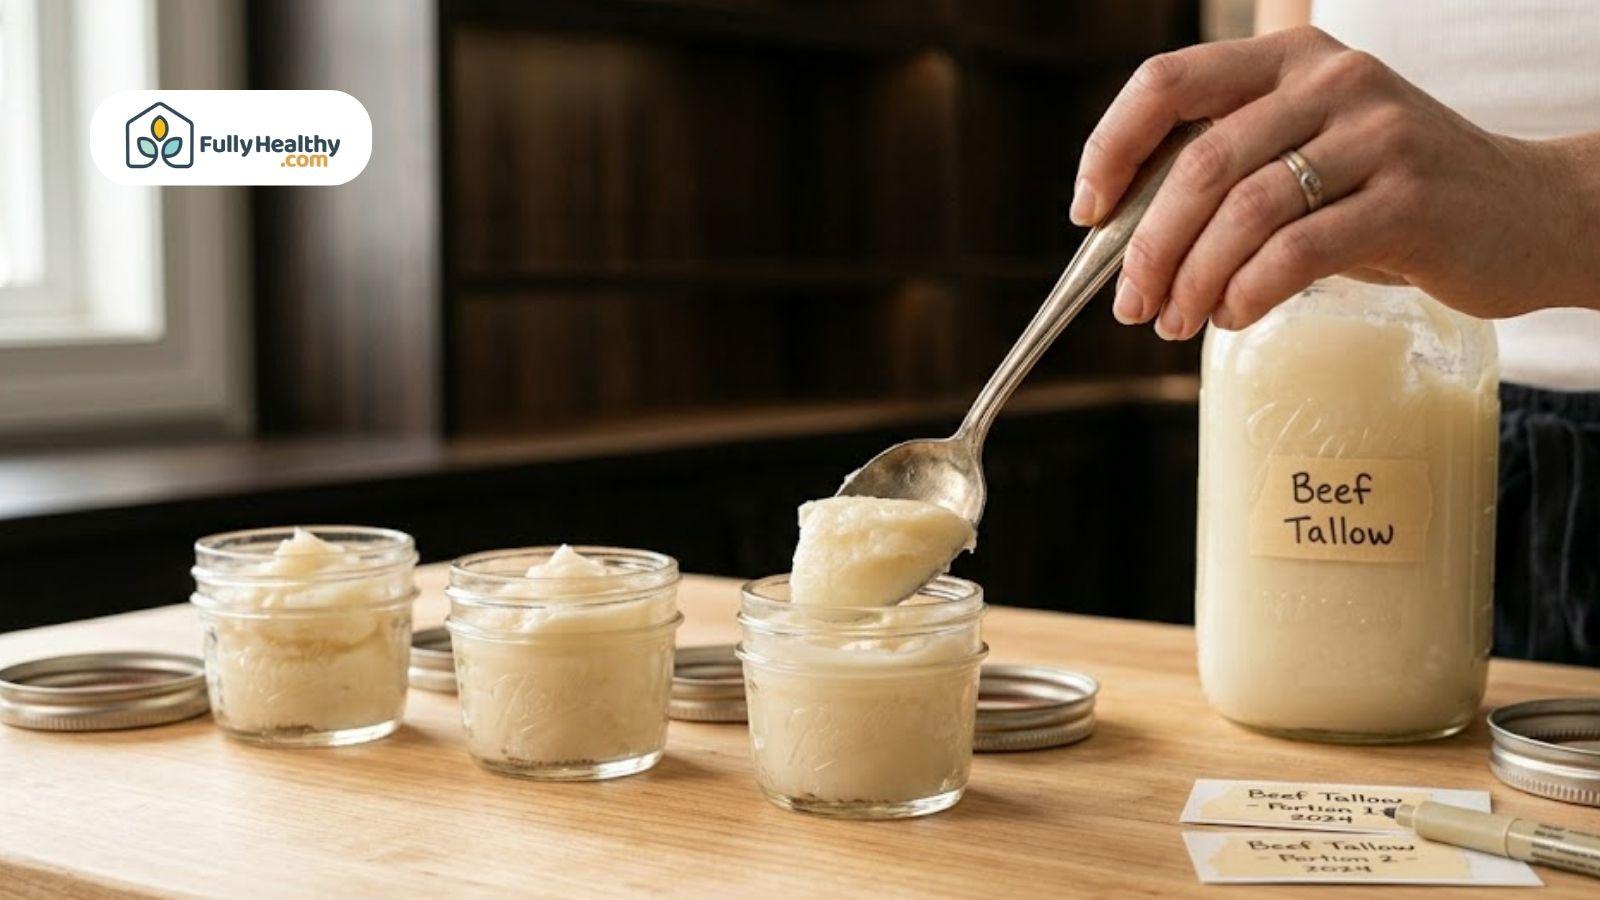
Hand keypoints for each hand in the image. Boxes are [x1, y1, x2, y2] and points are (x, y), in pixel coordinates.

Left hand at [1073, 26, 1584, 338]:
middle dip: (1148, 246)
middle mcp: (1332, 80)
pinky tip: (1234, 316)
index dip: (1111, 146)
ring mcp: (1377, 134)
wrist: (1528, 214)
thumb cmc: (1391, 195)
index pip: (1168, 82)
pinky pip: (1297, 252)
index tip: (1087, 211)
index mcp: (1290, 60)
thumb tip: (1125, 240)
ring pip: (1243, 211)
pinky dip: (1248, 292)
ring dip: (1193, 280)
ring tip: (1177, 323)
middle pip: (1198, 163)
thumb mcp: (1308, 158)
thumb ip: (1230, 175)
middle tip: (1133, 305)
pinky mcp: (1410, 199)